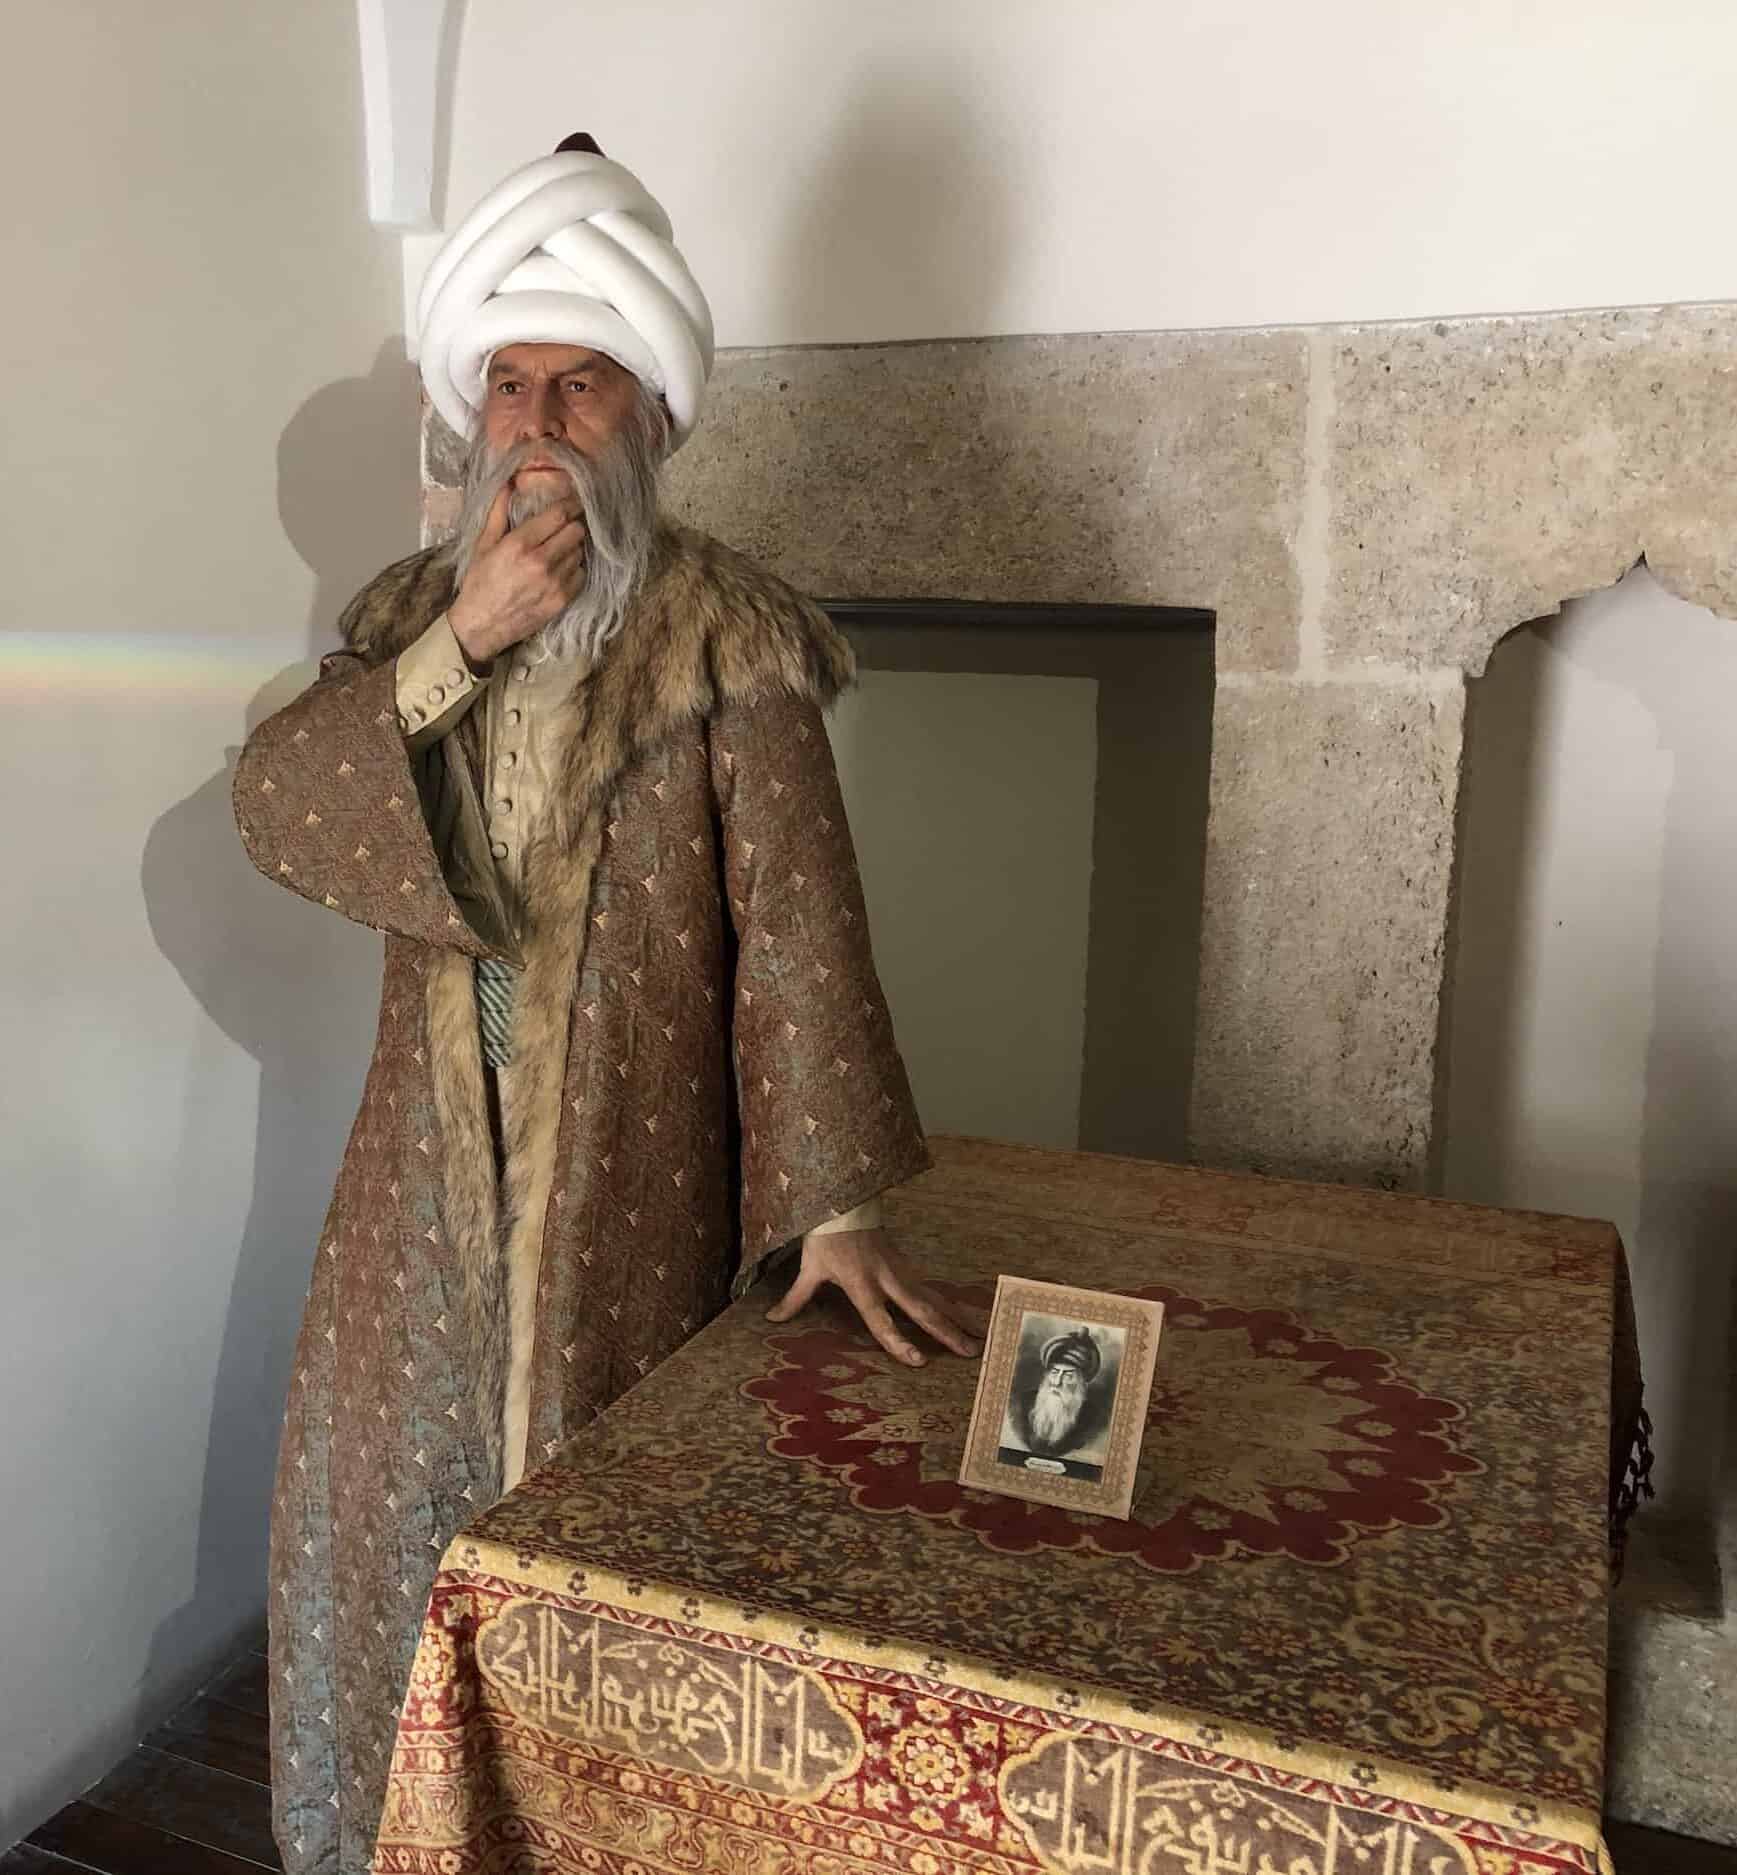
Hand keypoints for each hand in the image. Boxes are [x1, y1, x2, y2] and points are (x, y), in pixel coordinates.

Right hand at [447, 486, 585, 664]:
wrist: (481, 626)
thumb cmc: (479, 583)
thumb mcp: (483, 545)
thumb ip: (498, 513)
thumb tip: (508, 485)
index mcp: (519, 544)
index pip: (559, 515)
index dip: (569, 505)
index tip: (573, 501)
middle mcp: (540, 562)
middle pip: (575, 532)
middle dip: (572, 525)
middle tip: (565, 526)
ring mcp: (554, 583)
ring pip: (579, 553)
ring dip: (573, 547)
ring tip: (560, 548)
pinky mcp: (561, 601)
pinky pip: (581, 575)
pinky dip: (575, 569)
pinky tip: (561, 568)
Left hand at [766, 1229, 981, 1366]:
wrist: (845, 1200)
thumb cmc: (826, 1236)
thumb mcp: (809, 1267)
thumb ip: (795, 1297)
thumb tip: (772, 1319)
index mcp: (861, 1282)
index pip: (880, 1319)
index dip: (897, 1341)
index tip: (919, 1361)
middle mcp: (887, 1278)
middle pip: (922, 1309)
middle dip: (947, 1332)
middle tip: (971, 1352)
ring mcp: (902, 1270)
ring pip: (935, 1298)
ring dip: (958, 1318)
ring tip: (982, 1338)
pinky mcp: (908, 1265)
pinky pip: (932, 1288)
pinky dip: (952, 1303)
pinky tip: (967, 1316)